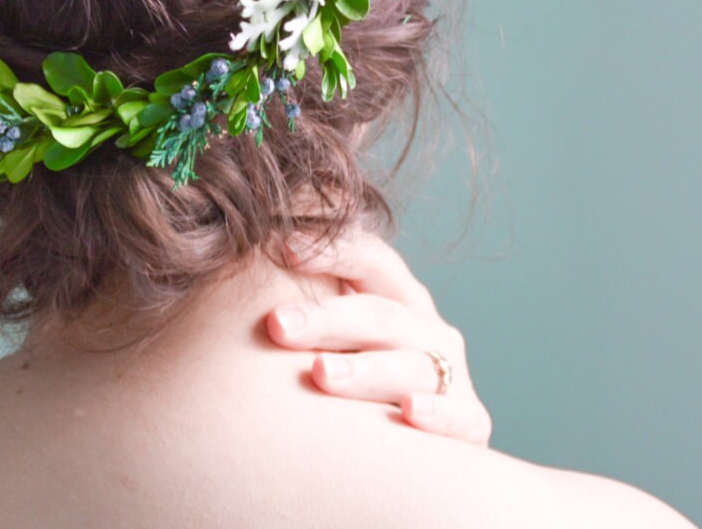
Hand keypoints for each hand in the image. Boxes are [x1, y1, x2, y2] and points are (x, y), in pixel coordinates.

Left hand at [266, 225, 492, 446]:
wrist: (404, 451)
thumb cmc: (345, 379)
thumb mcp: (330, 337)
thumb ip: (297, 305)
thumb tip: (231, 255)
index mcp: (396, 296)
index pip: (369, 260)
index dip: (331, 251)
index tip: (283, 249)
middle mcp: (426, 329)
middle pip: (378, 315)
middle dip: (326, 319)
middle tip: (278, 325)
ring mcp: (450, 375)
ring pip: (411, 366)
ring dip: (366, 369)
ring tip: (321, 373)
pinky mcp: (470, 424)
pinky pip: (458, 418)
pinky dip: (437, 414)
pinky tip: (408, 413)